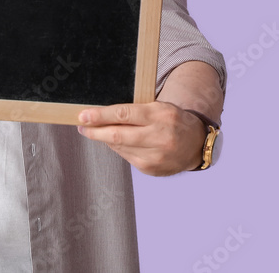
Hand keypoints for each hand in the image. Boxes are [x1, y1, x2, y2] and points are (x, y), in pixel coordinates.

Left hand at [76, 101, 204, 176]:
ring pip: (119, 147)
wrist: (196, 143)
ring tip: (96, 131)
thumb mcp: (157, 107)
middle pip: (118, 134)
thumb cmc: (172, 120)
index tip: (83, 115)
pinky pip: (126, 157)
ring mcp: (156, 156)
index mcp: (160, 115)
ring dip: (104, 139)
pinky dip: (118, 148)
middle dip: (95, 131)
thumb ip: (134, 111)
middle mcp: (159, 137)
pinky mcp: (152, 169)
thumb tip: (101, 115)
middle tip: (82, 126)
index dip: (100, 115)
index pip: (123, 114)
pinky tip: (116, 142)